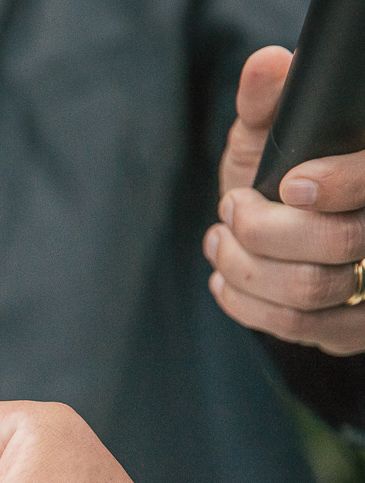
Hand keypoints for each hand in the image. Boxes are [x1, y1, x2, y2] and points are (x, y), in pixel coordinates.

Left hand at [207, 46, 364, 354]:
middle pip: (341, 243)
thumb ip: (267, 104)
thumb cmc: (273, 176)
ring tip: (220, 240)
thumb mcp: (266, 135)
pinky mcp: (349, 328)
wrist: (268, 237)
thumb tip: (267, 65)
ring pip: (312, 292)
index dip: (338, 184)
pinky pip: (298, 330)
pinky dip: (245, 303)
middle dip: (265, 230)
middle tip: (232, 208)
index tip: (289, 185)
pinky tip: (223, 278)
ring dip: (245, 267)